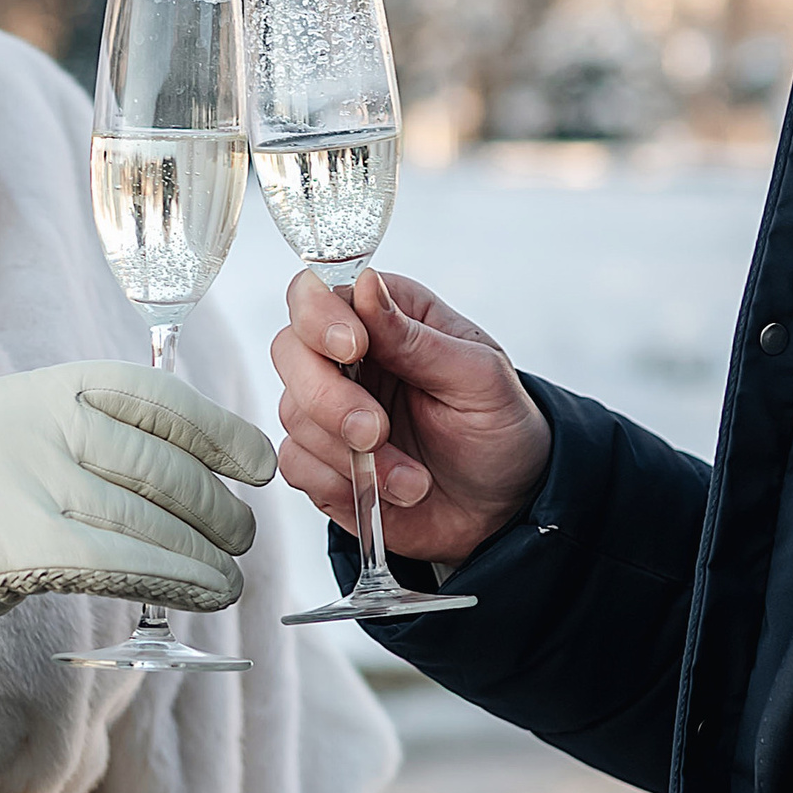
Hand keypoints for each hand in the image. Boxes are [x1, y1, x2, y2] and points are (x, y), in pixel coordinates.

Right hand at [0, 361, 277, 628]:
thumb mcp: (18, 443)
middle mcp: (31, 421)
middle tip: (244, 534)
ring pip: (142, 513)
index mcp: (37, 388)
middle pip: (153, 460)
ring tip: (234, 574)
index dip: (213, 427)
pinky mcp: (12, 541)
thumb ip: (90, 440)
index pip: (148, 394)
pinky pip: (116, 556)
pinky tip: (208, 591)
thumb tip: (198, 464)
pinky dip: (173, 575)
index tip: (255, 461)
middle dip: (213, 503)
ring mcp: (18, 477)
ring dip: (203, 549)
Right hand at [269, 269, 549, 571]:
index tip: (353, 349)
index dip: (321, 317)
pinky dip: (342, 483)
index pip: (319, 292)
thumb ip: (415, 337)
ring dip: (353, 456)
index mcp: (386, 317)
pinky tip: (388, 493)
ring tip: (413, 479)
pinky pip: (296, 464)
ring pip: (293, 413)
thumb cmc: (498, 429)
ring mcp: (330, 410)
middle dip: (330, 398)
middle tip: (377, 431)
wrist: (502, 507)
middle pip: (290, 351)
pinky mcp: (322, 461)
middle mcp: (349, 359)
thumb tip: (367, 285)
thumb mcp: (477, 377)